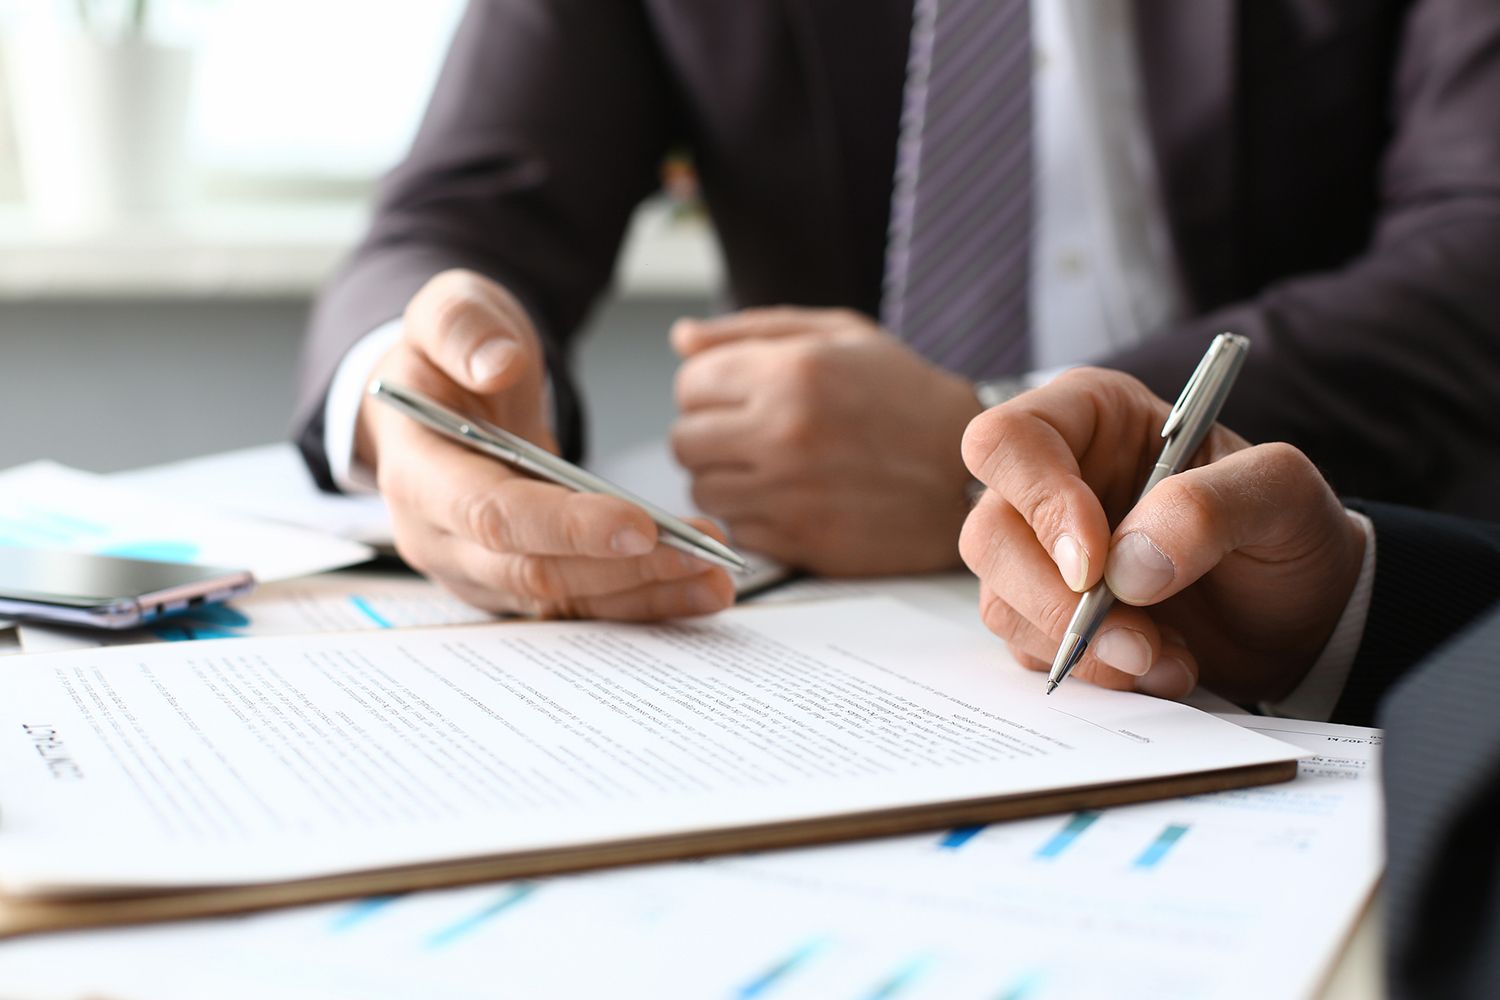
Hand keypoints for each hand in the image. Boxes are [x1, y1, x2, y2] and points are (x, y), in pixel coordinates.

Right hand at [358, 269, 733, 617]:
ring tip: (715, 577)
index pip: (492, 516)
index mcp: (416, 474)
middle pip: (536, 572)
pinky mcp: (514, 582)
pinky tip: (695, 588)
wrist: (439, 396)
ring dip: (644, 593)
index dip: (567, 527)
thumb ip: (461, 327)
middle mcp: (438, 538)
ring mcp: (475, 569)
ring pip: (564, 600)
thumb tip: (494, 365)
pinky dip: (641, 600)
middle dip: (625, 568)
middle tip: (702, 551)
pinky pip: (580, 603)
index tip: (640, 523)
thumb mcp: (447, 310)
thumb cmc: (446, 356)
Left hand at [670, 307, 981, 575]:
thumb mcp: (843, 335)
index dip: (709, 389)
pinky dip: (753, 517)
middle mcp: (782, 431)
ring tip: (774, 467)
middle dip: (709, 435)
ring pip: (701, 491)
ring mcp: (789, 491)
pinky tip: (793, 498)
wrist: (971, 474)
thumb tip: (681, 340)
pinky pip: (736, 529)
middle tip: (751, 434)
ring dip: (726, 480)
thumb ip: (754, 330)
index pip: (689, 383)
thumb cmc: (907, 395)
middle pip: (683, 440)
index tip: (739, 396)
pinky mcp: (799, 540)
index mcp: (790, 372)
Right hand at [959, 368, 1365, 702]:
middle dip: (1060, 602)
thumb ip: (1211, 508)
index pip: (1009, 440)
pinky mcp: (1045, 611)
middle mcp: (1049, 478)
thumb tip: (1126, 567)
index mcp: (1091, 417)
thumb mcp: (1282, 495)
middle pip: (989, 533)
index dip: (1039, 502)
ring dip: (1081, 648)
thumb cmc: (1286, 531)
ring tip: (1167, 660)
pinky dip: (1091, 672)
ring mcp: (1039, 549)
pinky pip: (1027, 647)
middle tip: (1140, 643)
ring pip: (1001, 599)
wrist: (1300, 613)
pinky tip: (1157, 667)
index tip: (1096, 566)